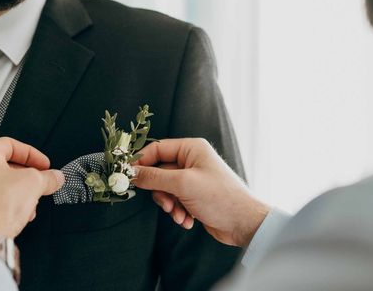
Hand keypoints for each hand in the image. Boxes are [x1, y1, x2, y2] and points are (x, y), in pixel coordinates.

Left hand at [0, 137, 64, 238]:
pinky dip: (11, 205)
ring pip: (3, 186)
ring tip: (32, 202)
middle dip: (29, 176)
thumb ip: (48, 177)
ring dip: (22, 193)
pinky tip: (22, 215)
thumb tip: (55, 177)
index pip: (11, 144)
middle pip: (7, 166)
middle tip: (42, 181)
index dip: (32, 154)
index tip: (44, 164)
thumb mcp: (34, 183)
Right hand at [134, 138, 269, 247]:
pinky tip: (187, 220)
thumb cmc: (219, 197)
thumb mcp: (183, 184)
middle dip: (160, 191)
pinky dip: (177, 211)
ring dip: (169, 204)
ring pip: (165, 189)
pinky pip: (174, 200)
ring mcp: (193, 179)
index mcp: (191, 148)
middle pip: (159, 171)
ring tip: (179, 214)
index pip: (157, 149)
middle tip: (165, 204)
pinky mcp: (194, 196)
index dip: (142, 162)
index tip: (128, 176)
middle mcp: (192, 161)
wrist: (244, 224)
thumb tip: (131, 173)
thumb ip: (154, 177)